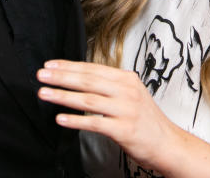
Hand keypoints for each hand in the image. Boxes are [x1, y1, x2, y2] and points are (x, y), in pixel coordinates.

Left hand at [37, 59, 181, 171]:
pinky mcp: (124, 129)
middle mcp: (127, 91)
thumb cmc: (146, 120)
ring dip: (63, 96)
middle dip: (62, 77)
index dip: (69, 66)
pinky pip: (95, 123)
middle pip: (88, 81)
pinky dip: (75, 120)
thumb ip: (110, 85)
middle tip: (41, 75)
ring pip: (88, 100)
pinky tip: (60, 118)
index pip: (93, 69)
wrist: (168, 143)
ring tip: (44, 94)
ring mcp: (126, 110)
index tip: (51, 65)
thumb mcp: (132, 94)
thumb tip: (80, 78)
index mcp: (127, 79)